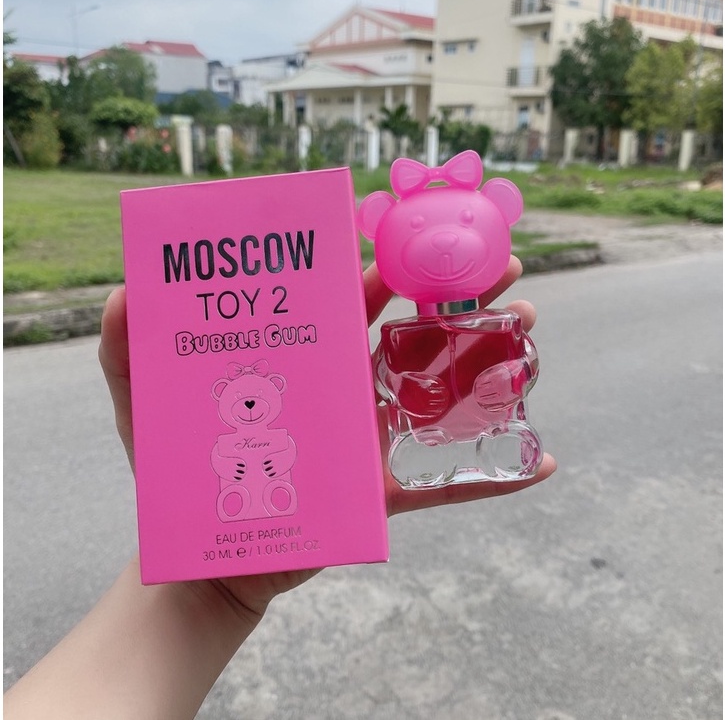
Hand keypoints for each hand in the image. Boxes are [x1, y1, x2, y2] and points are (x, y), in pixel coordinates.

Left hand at [99, 257, 555, 622]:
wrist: (211, 554)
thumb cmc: (179, 473)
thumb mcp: (142, 407)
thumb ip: (125, 350)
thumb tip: (126, 291)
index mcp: (308, 359)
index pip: (353, 302)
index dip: (388, 268)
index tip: (418, 241)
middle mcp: (350, 389)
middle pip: (414, 332)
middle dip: (460, 294)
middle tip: (504, 263)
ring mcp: (375, 438)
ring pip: (444, 392)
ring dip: (494, 360)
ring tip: (531, 326)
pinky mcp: (387, 493)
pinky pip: (451, 485)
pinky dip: (499, 477)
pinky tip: (543, 461)